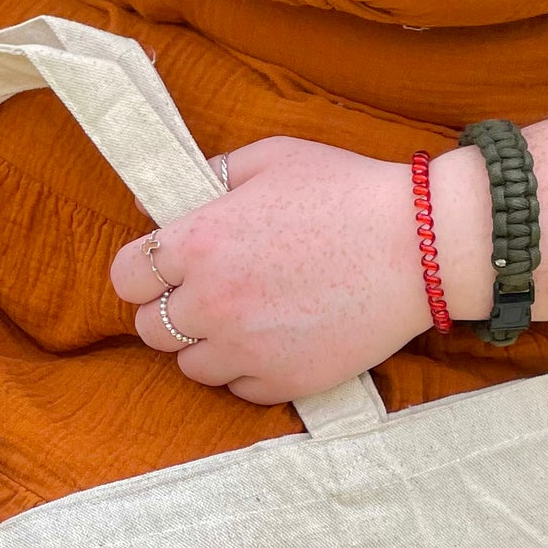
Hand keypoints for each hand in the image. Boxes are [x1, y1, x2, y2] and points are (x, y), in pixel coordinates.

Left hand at [109, 139, 486, 402]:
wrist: (422, 246)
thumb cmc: (348, 192)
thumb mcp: (272, 159)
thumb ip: (212, 178)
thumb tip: (175, 202)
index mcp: (199, 242)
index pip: (126, 278)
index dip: (142, 272)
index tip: (164, 268)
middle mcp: (212, 302)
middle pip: (149, 329)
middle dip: (172, 309)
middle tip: (209, 292)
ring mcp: (245, 349)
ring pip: (190, 365)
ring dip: (208, 344)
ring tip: (247, 317)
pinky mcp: (282, 382)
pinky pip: (239, 388)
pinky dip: (250, 369)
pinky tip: (278, 339)